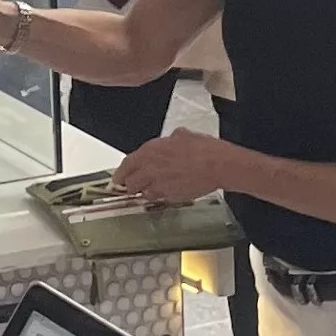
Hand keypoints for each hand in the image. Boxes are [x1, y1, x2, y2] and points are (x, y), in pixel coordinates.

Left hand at [109, 130, 231, 207]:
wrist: (217, 165)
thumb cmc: (203, 149)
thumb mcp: (182, 135)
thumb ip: (170, 140)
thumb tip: (171, 141)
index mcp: (150, 151)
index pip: (126, 165)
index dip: (121, 173)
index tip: (118, 178)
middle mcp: (150, 169)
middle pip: (129, 183)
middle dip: (131, 185)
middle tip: (133, 186)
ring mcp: (159, 185)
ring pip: (143, 194)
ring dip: (145, 192)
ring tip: (153, 189)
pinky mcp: (169, 197)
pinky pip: (158, 199)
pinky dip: (159, 197)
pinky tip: (167, 192)